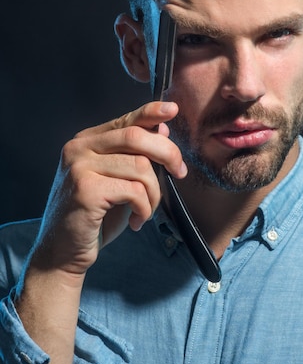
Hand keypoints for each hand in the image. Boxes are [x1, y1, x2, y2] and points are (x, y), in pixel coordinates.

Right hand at [31, 101, 186, 276]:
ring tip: (146, 210)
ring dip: (154, 193)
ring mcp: (79, 167)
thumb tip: (162, 129)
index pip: (125, 120)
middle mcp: (78, 148)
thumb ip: (135, 155)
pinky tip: (137, 221)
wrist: (62, 252)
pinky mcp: (86, 190)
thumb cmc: (94, 217)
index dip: (151, 113)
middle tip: (180, 172)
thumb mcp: (119, 181)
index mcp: (86, 141)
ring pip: (140, 167)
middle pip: (136, 137)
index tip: (173, 111)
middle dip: (168, 154)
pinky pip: (134, 190)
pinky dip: (145, 208)